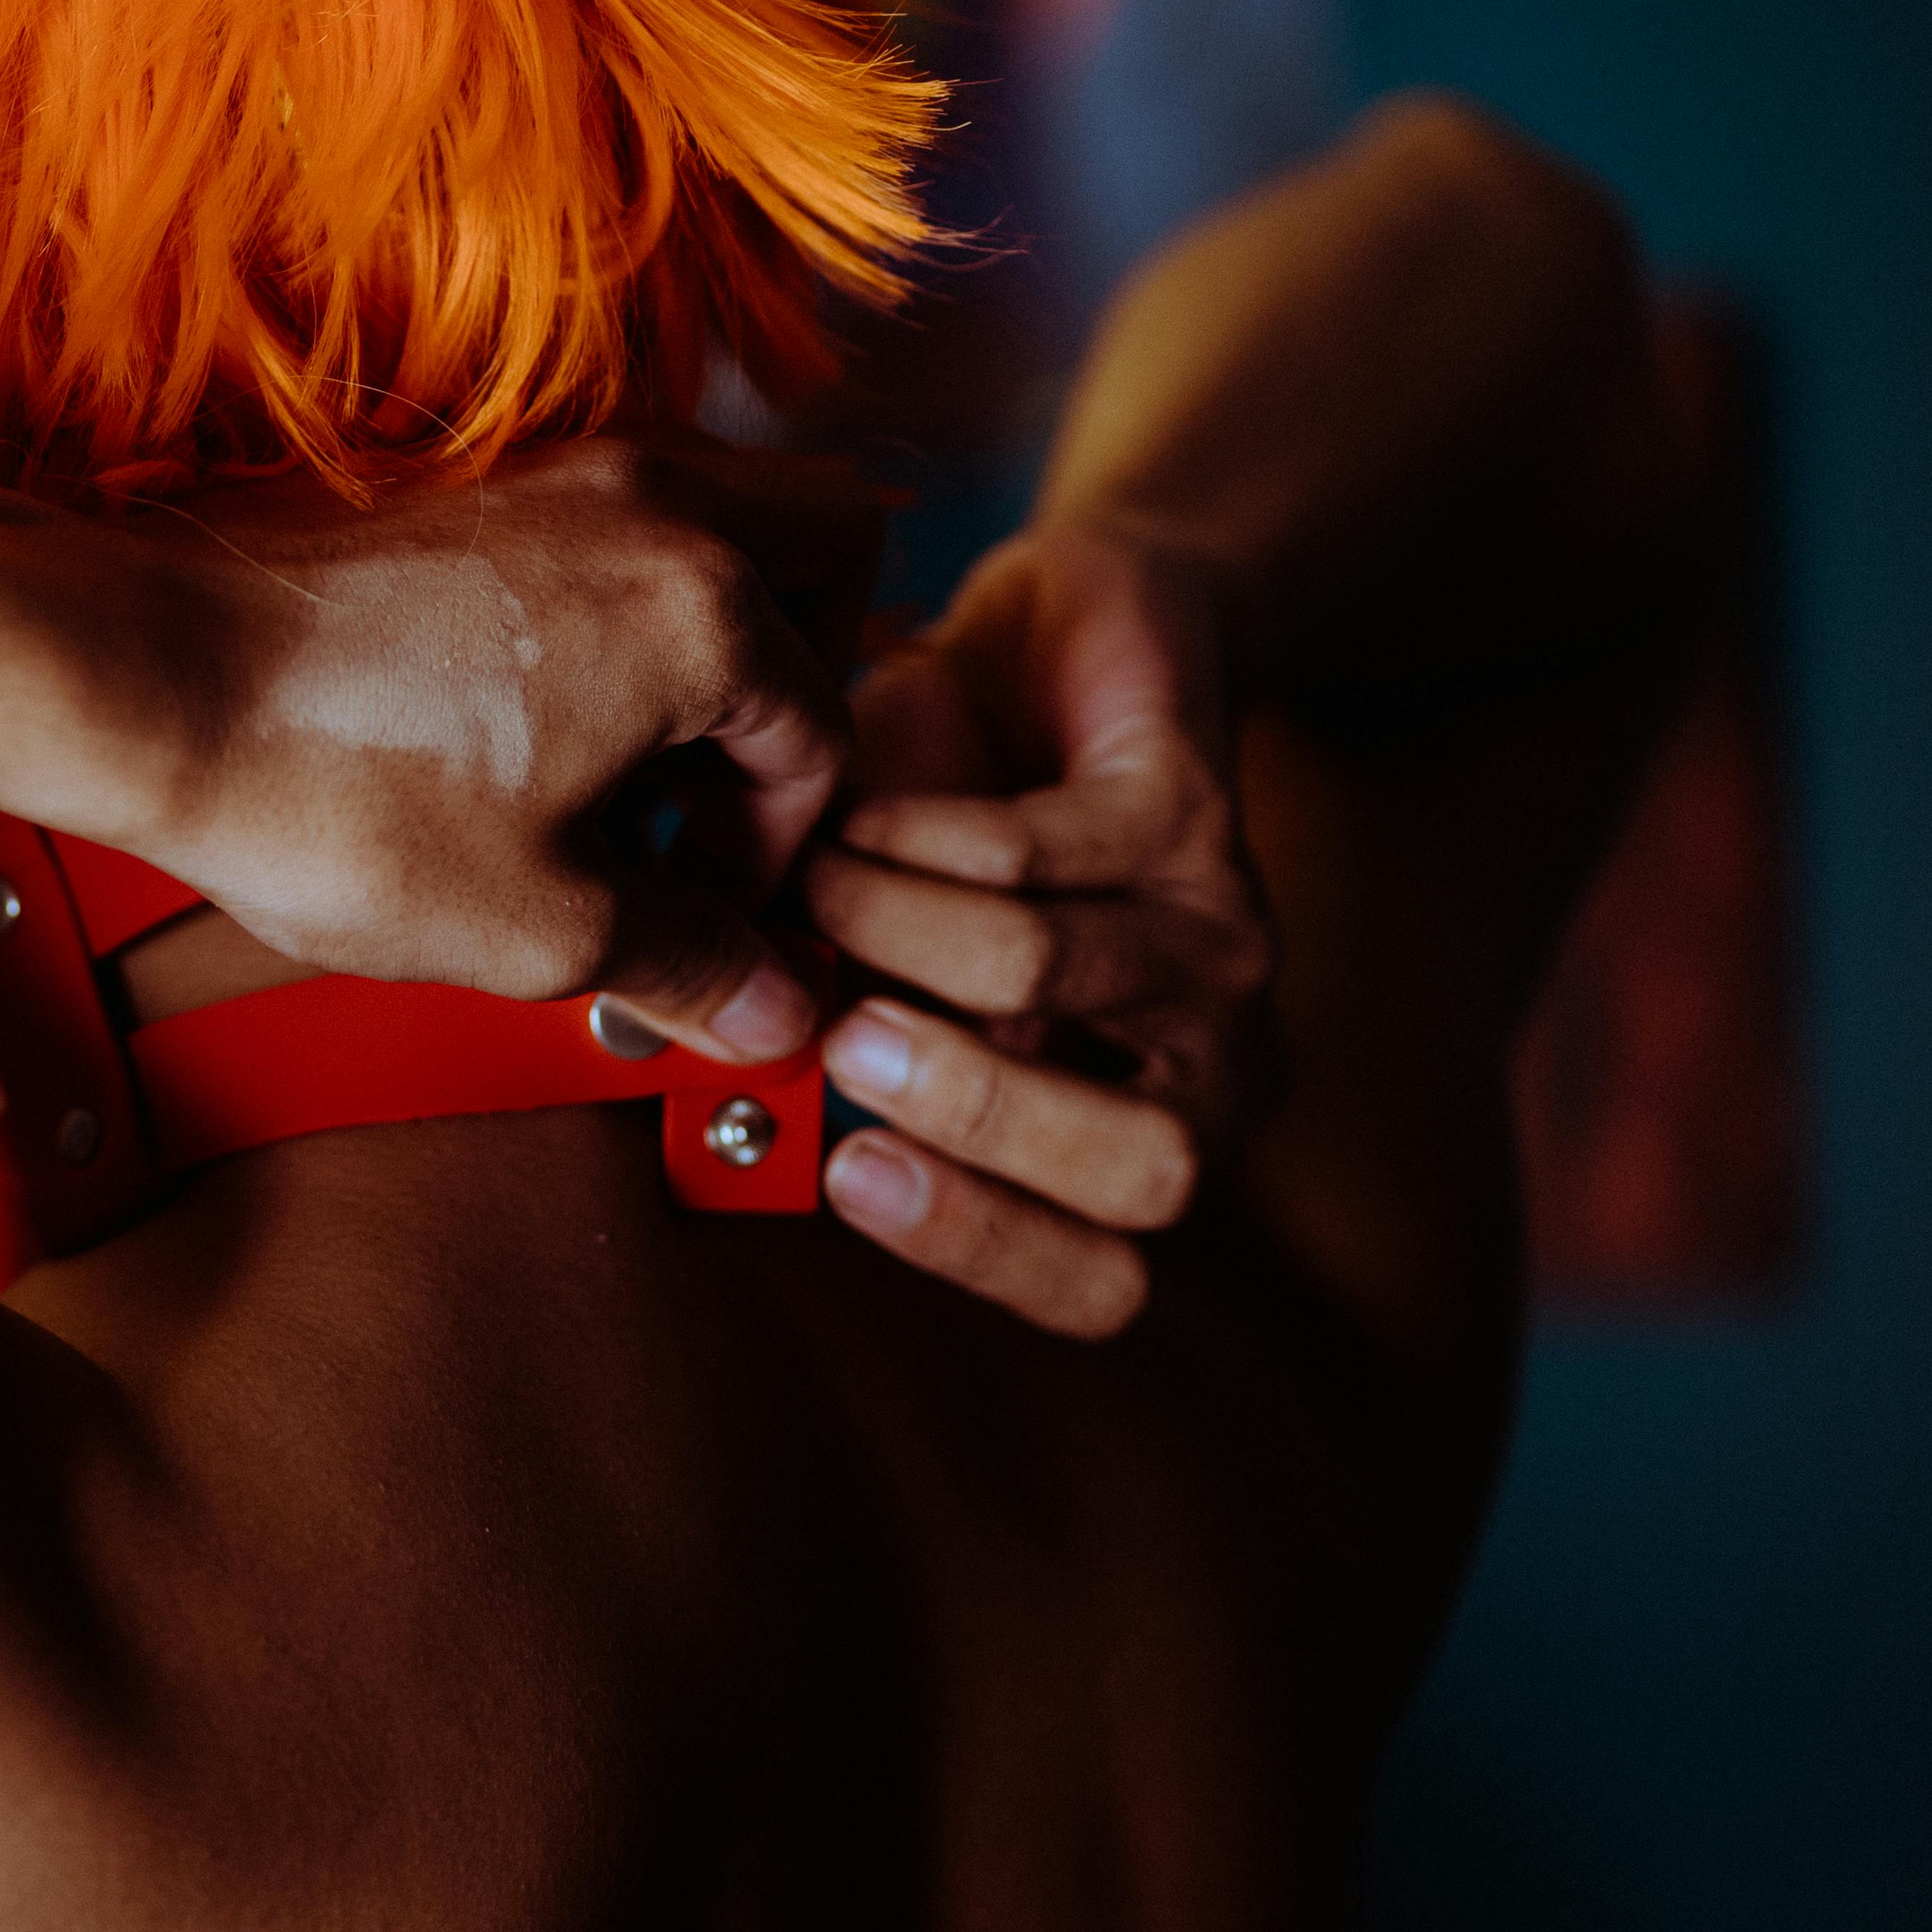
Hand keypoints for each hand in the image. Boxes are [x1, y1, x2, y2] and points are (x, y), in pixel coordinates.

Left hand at [127, 438, 882, 1059]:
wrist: (134, 679)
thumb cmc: (324, 793)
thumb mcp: (537, 927)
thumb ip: (684, 960)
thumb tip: (771, 1007)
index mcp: (704, 607)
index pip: (824, 734)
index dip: (773, 855)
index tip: (694, 919)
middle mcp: (651, 502)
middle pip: (830, 553)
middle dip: (806, 681)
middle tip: (714, 798)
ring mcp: (554, 470)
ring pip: (720, 518)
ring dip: (717, 635)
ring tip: (620, 768)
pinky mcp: (469, 476)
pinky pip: (608, 519)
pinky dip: (615, 604)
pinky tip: (529, 719)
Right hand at [801, 521, 1278, 1338]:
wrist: (1077, 653)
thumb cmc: (965, 845)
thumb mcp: (898, 970)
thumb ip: (838, 1030)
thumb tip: (712, 1061)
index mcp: (1141, 1137)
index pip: (1106, 1278)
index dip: (984, 1250)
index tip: (848, 1175)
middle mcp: (1212, 1066)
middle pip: (1145, 1172)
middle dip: (973, 1114)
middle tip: (844, 1040)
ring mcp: (1219, 944)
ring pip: (1049, 976)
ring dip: (891, 931)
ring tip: (807, 891)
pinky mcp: (1192, 813)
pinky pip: (1032, 851)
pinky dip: (909, 839)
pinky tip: (853, 819)